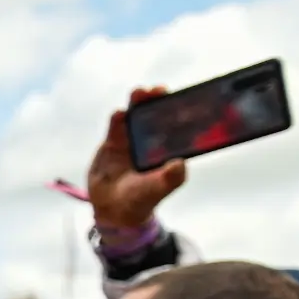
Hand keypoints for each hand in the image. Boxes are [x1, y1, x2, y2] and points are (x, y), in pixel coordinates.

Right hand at [88, 86, 187, 228]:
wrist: (113, 207)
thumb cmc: (141, 199)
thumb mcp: (157, 190)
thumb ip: (169, 179)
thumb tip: (180, 164)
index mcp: (168, 147)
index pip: (177, 123)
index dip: (181, 109)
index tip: (185, 99)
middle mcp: (152, 139)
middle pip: (157, 113)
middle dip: (159, 100)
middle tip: (160, 91)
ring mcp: (132, 138)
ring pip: (136, 115)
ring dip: (139, 102)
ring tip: (140, 92)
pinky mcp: (113, 141)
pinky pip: (116, 125)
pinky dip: (118, 118)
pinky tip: (120, 113)